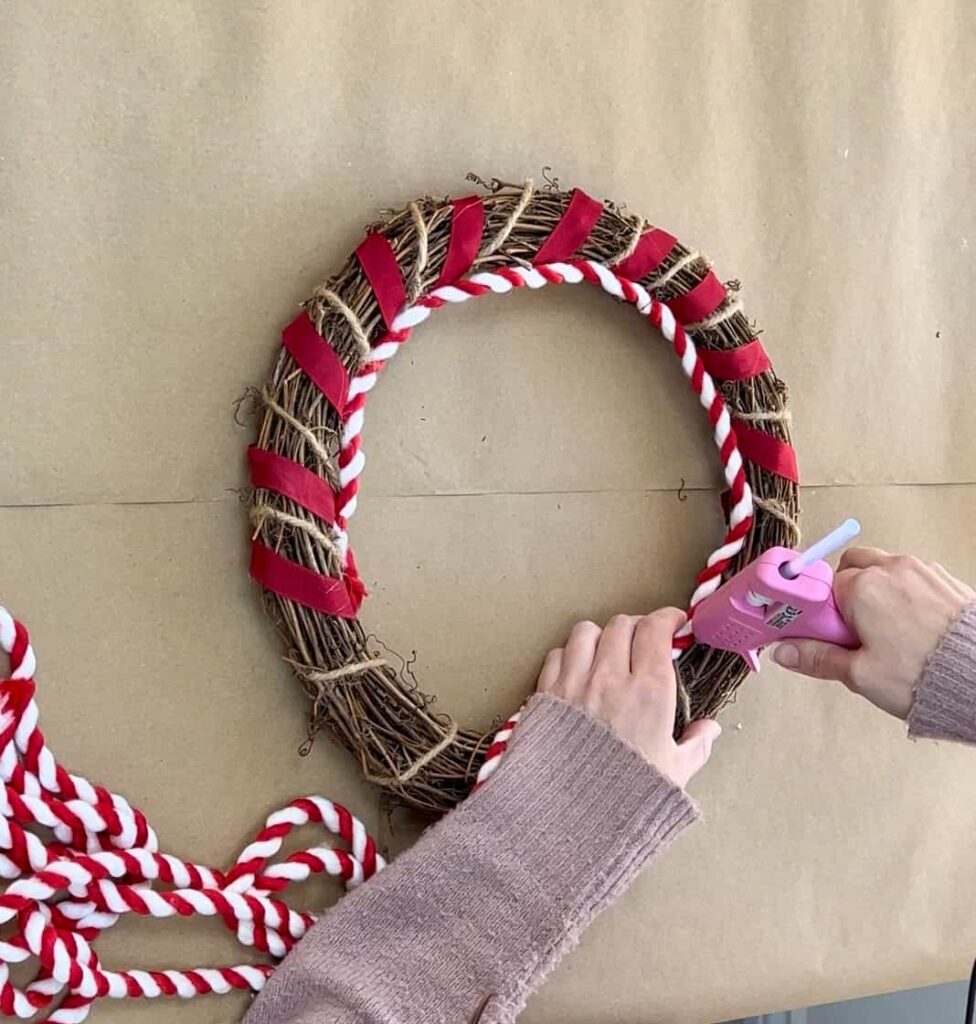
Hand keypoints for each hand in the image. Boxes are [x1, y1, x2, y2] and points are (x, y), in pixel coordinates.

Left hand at [536, 609, 720, 787]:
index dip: (667, 619)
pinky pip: (557, 655)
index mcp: (649, 692)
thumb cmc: (626, 798)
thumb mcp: (674, 775)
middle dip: (636, 626)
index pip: (655, 629)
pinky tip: (578, 671)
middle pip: (621, 624)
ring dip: (601, 635)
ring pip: (586, 631)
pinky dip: (570, 655)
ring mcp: (574, 683)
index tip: (674, 623)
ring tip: (608, 651)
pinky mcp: (546, 694)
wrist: (569, 817)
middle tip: (643, 640)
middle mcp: (611, 678)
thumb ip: (695, 746)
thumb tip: (710, 730)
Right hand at [772, 548, 974, 717]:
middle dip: (844, 592)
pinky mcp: (945, 580)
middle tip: (850, 630)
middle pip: (851, 567)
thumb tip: (784, 651)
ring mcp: (921, 572)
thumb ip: (817, 658)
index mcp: (863, 588)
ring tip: (884, 630)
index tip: (818, 632)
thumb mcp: (860, 674)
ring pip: (883, 569)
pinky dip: (904, 593)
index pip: (821, 588)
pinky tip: (910, 626)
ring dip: (875, 590)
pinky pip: (913, 577)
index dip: (818, 612)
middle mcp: (891, 570)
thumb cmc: (924, 675)